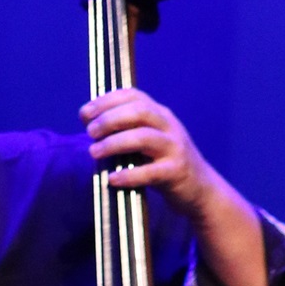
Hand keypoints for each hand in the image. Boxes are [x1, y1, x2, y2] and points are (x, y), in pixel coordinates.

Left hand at [81, 86, 268, 285]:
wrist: (199, 189)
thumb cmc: (164, 163)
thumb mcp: (148, 141)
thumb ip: (126, 131)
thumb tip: (90, 124)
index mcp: (159, 115)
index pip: (133, 96)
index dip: (107, 100)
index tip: (85, 113)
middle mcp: (169, 126)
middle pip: (139, 112)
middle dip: (110, 119)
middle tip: (90, 132)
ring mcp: (174, 148)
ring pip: (144, 138)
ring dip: (115, 143)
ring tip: (94, 152)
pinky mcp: (176, 172)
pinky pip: (150, 172)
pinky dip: (129, 175)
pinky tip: (112, 179)